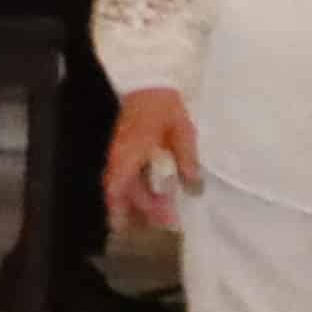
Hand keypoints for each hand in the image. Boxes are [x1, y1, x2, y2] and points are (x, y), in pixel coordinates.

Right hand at [106, 84, 197, 232]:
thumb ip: (186, 160)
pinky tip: (152, 198)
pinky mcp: (125, 152)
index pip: (118, 188)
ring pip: (122, 187)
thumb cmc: (163, 107)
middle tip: (164, 224)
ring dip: (138, 203)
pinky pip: (125, 179)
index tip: (129, 227)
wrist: (148, 85)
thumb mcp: (181, 132)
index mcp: (130, 154)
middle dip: (140, 211)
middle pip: (122, 192)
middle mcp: (119, 158)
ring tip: (159, 217)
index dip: (121, 209)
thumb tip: (193, 187)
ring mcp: (120, 155)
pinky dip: (135, 192)